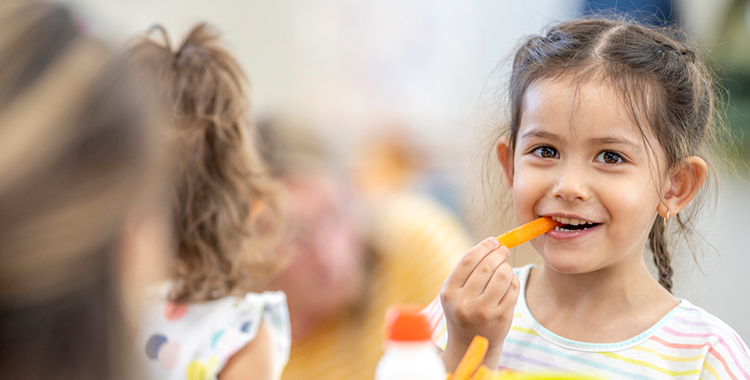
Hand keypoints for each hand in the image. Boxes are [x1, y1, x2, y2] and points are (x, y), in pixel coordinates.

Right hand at [440, 237, 519, 371]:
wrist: (469, 344)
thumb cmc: (463, 310)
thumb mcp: (455, 293)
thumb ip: (468, 270)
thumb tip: (493, 243)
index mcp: (449, 292)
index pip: (468, 260)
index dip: (483, 247)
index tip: (493, 241)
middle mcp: (464, 303)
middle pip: (487, 266)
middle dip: (498, 253)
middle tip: (503, 250)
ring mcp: (484, 312)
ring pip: (503, 275)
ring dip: (507, 267)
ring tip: (505, 268)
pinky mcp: (501, 317)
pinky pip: (513, 289)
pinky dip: (514, 280)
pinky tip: (509, 283)